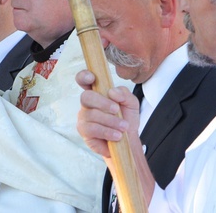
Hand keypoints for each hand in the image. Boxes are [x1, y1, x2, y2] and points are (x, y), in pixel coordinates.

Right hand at [76, 70, 156, 202]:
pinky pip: (92, 129)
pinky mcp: (84, 131)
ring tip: (123, 127)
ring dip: (110, 121)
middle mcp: (88, 103)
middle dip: (103, 103)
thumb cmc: (127, 118)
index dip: (84, 76)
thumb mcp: (131, 103)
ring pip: (92, 114)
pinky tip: (117, 135)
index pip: (84, 79)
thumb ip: (125, 94)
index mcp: (97, 91)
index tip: (92, 78)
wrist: (128, 140)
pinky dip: (107, 131)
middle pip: (86, 97)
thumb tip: (112, 92)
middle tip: (117, 110)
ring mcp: (84, 117)